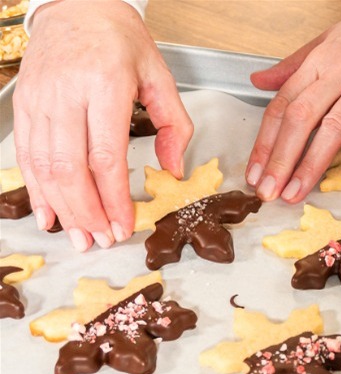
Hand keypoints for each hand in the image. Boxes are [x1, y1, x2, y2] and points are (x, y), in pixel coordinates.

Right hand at [13, 0, 192, 250]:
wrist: (77, 5)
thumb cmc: (121, 40)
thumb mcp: (160, 75)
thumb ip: (172, 124)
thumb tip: (174, 170)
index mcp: (106, 86)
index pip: (106, 155)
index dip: (113, 198)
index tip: (123, 225)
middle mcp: (67, 94)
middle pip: (71, 168)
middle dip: (87, 212)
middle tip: (101, 241)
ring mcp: (40, 100)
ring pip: (45, 166)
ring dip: (62, 208)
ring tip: (79, 237)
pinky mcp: (24, 104)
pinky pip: (26, 155)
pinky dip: (36, 189)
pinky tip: (49, 213)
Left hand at [245, 0, 340, 202]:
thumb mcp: (331, 38)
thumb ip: (295, 64)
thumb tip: (260, 81)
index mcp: (321, 60)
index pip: (283, 104)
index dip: (265, 142)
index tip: (255, 171)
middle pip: (301, 119)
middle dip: (281, 160)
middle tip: (269, 192)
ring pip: (335, 126)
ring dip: (312, 164)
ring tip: (297, 191)